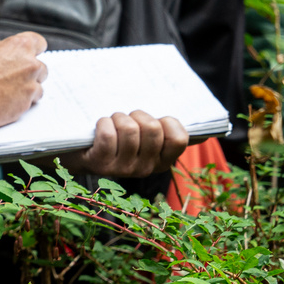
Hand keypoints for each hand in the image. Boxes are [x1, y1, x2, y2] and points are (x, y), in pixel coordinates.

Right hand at [0, 31, 47, 130]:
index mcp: (18, 46)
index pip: (39, 42)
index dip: (34, 49)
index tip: (31, 53)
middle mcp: (29, 64)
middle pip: (41, 67)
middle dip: (31, 72)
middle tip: (16, 77)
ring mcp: (30, 85)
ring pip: (38, 86)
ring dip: (28, 88)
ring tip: (9, 91)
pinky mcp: (27, 103)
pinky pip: (30, 102)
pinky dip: (22, 102)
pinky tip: (7, 101)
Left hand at [67, 111, 189, 177]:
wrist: (79, 152)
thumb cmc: (117, 138)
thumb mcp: (144, 137)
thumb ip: (168, 133)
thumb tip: (204, 134)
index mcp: (162, 161)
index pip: (179, 138)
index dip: (167, 121)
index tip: (155, 121)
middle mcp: (146, 169)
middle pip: (152, 129)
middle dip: (138, 114)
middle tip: (128, 118)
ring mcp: (123, 169)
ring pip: (129, 130)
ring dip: (118, 118)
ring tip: (113, 122)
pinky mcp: (101, 165)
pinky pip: (108, 135)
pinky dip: (103, 123)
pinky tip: (100, 126)